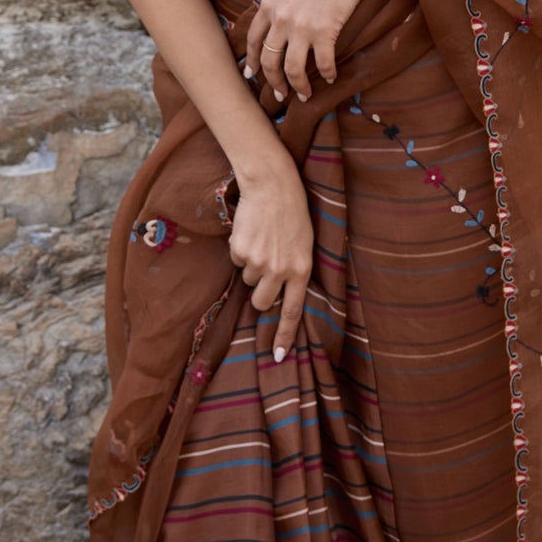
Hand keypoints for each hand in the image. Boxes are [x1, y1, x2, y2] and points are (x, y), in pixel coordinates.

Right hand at [227, 166, 312, 363]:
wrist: (272, 185)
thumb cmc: (292, 214)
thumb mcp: (304, 245)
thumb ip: (294, 272)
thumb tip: (278, 298)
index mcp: (301, 270)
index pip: (292, 311)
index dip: (283, 334)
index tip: (276, 356)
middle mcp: (280, 270)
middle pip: (262, 302)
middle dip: (260, 292)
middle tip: (265, 267)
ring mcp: (258, 262)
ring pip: (248, 280)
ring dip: (252, 265)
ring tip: (263, 240)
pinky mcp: (240, 251)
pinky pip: (236, 261)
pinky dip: (241, 250)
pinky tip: (252, 232)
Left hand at [245, 0, 398, 100]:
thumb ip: (276, 2)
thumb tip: (271, 18)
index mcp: (268, 5)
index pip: (252, 41)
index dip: (251, 62)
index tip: (252, 76)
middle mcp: (280, 18)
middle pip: (269, 61)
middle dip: (274, 83)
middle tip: (280, 96)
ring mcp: (301, 26)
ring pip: (292, 69)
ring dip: (298, 87)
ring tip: (305, 94)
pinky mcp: (325, 30)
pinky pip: (322, 63)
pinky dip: (326, 74)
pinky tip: (331, 77)